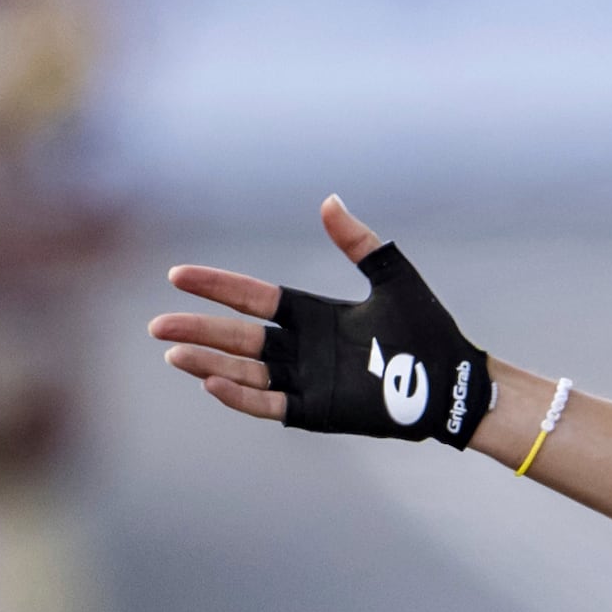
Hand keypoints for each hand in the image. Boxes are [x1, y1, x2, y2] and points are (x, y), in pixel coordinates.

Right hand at [153, 196, 495, 445]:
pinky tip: (213, 384)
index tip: (177, 275)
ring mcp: (307, 381)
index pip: (253, 298)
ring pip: (246, 371)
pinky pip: (271, 404)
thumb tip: (329, 200)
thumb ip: (359, 243)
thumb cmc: (428, 329)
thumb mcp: (392, 278)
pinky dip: (242, 396)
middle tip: (157, 327)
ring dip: (210, 363)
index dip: (217, 287)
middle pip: (238, 337)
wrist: (454, 379)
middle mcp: (303, 348)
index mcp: (312, 314)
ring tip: (174, 354)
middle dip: (199, 330)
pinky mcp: (317, 411)